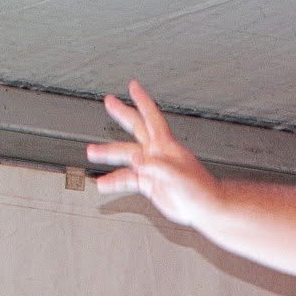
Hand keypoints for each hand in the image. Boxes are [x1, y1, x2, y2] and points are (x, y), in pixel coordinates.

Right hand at [86, 80, 223, 227]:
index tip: (133, 86)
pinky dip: (114, 181)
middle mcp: (157, 153)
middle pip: (136, 127)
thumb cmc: (199, 190)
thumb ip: (156, 167)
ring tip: (92, 152)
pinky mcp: (149, 183)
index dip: (142, 100)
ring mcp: (152, 167)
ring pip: (126, 155)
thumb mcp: (177, 176)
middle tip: (109, 102)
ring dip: (108, 153)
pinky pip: (127, 179)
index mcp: (166, 146)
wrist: (204, 208)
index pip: (152, 117)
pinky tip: (103, 184)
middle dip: (122, 114)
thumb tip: (136, 160)